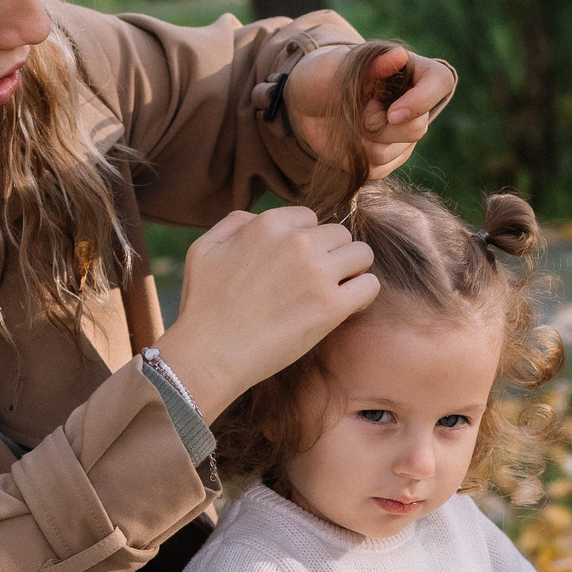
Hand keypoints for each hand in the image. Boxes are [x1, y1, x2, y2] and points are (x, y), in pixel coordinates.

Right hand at [153, 206, 378, 413]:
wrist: (210, 354)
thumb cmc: (202, 306)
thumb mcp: (204, 249)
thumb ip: (232, 224)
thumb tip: (254, 218)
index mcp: (269, 224)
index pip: (310, 217)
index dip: (307, 239)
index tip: (299, 262)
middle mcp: (297, 242)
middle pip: (340, 233)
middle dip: (333, 253)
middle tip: (318, 280)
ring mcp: (317, 274)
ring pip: (362, 254)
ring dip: (353, 270)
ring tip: (336, 291)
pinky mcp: (331, 307)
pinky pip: (370, 286)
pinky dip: (364, 294)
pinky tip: (346, 307)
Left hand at [283, 44, 454, 181]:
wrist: (304, 102)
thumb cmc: (323, 72)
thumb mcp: (338, 62)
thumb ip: (370, 63)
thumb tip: (400, 56)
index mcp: (411, 71)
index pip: (441, 82)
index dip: (422, 101)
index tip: (392, 112)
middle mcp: (414, 104)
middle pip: (417, 128)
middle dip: (379, 125)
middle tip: (358, 109)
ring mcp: (401, 134)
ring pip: (392, 152)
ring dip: (362, 140)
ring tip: (349, 120)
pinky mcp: (386, 158)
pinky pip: (377, 168)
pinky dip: (355, 157)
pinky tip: (346, 138)